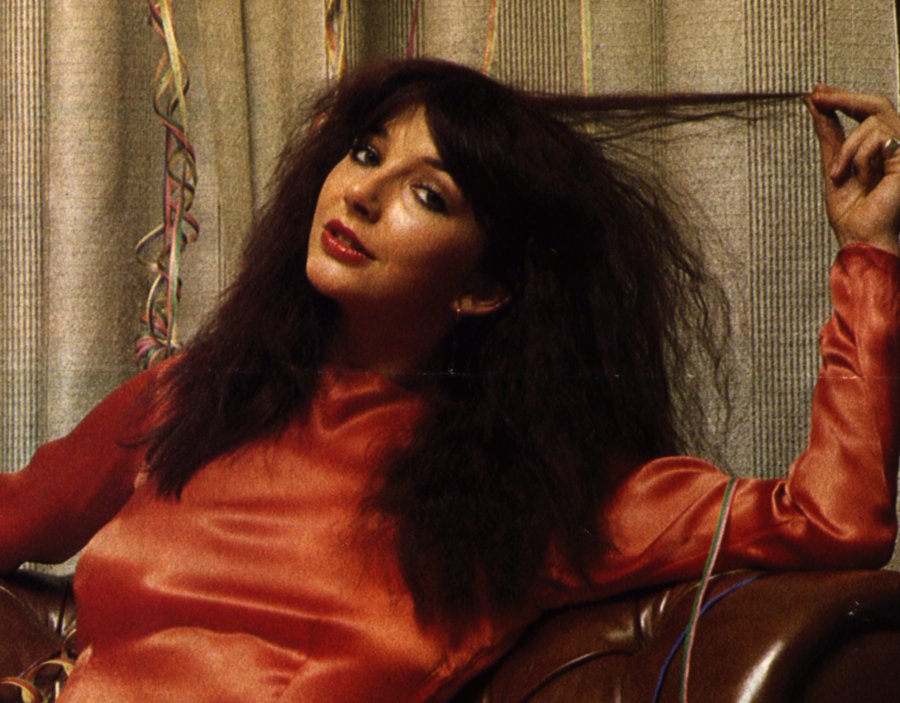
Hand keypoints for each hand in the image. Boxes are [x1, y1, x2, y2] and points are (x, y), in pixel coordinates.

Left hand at [805, 85, 899, 255]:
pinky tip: (866, 180)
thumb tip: (815, 103)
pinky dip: (862, 158)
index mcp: (878, 147)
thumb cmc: (850, 210)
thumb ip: (829, 134)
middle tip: (816, 97)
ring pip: (871, 123)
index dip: (842, 98)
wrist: (861, 236)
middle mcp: (894, 145)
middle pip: (874, 105)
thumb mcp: (833, 165)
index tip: (816, 91)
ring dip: (848, 148)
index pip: (864, 112)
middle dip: (843, 98)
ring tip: (842, 174)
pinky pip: (880, 138)